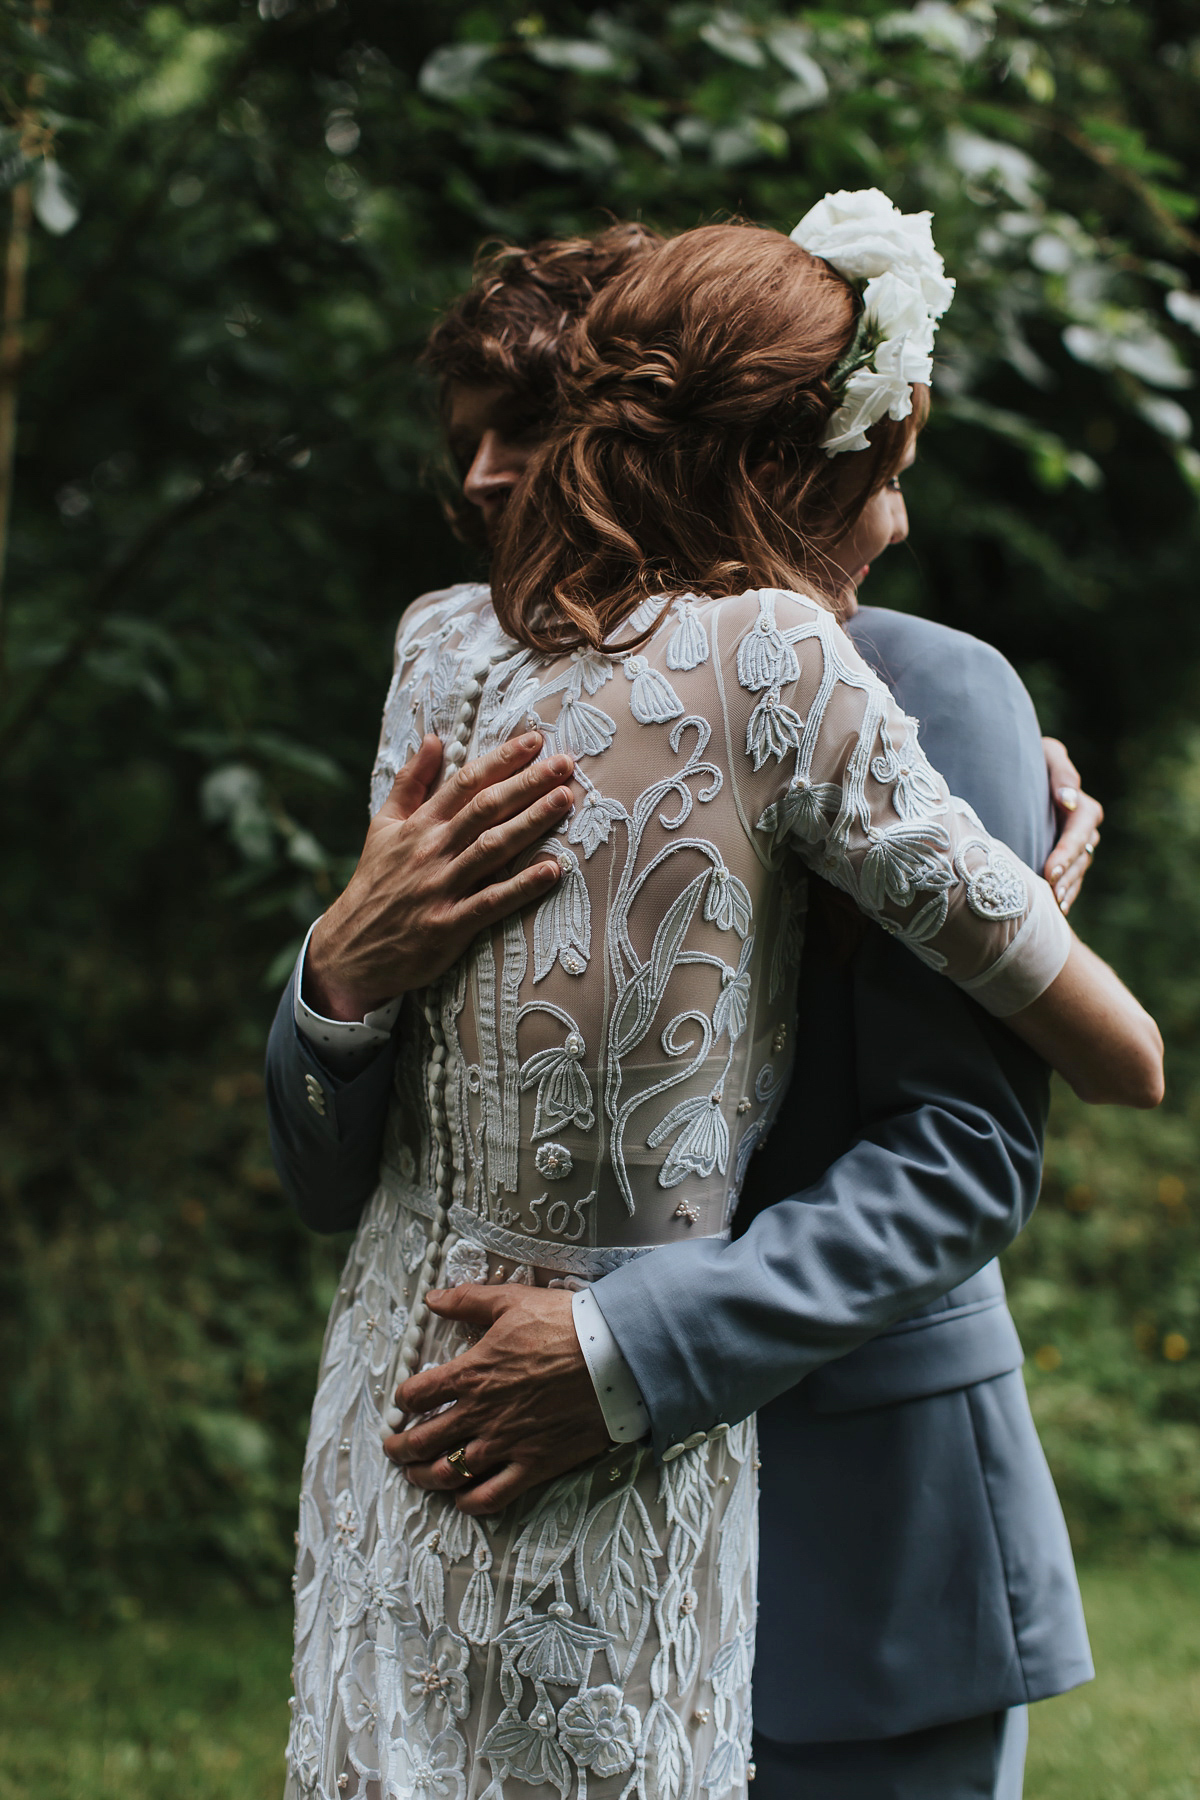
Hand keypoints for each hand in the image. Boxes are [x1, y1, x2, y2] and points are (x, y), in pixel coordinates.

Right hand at [306, 732, 574, 1018]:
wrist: (350, 949)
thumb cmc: (375, 883)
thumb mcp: (383, 827)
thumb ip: (410, 782)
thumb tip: (433, 739)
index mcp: (418, 825)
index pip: (465, 782)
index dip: (501, 759)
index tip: (535, 740)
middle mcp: (431, 851)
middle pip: (485, 808)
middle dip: (527, 783)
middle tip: (565, 764)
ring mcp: (439, 888)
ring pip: (492, 848)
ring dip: (531, 823)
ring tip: (564, 800)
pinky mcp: (447, 926)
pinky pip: (490, 902)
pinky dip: (522, 887)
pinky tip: (553, 870)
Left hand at [382, 1284, 610, 1514]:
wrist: (613, 1358)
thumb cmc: (563, 1325)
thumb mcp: (510, 1301)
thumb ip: (466, 1300)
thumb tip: (431, 1299)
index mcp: (471, 1373)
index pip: (418, 1393)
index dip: (402, 1400)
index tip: (402, 1404)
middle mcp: (480, 1413)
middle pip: (424, 1440)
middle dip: (400, 1448)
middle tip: (393, 1450)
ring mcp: (505, 1443)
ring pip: (449, 1472)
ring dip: (424, 1477)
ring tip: (416, 1476)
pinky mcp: (533, 1465)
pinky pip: (491, 1495)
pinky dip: (469, 1502)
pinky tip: (461, 1499)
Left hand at [1042, 736, 1102, 915]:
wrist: (1014, 770)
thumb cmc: (1030, 757)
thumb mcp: (1047, 755)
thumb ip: (1061, 773)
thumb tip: (1069, 800)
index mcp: (1082, 807)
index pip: (1080, 832)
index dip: (1067, 852)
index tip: (1052, 870)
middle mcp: (1082, 829)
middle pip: (1081, 857)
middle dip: (1068, 877)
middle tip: (1052, 892)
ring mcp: (1074, 846)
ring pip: (1077, 872)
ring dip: (1067, 889)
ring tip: (1053, 905)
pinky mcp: (1063, 859)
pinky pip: (1069, 879)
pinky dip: (1063, 893)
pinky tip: (1055, 909)